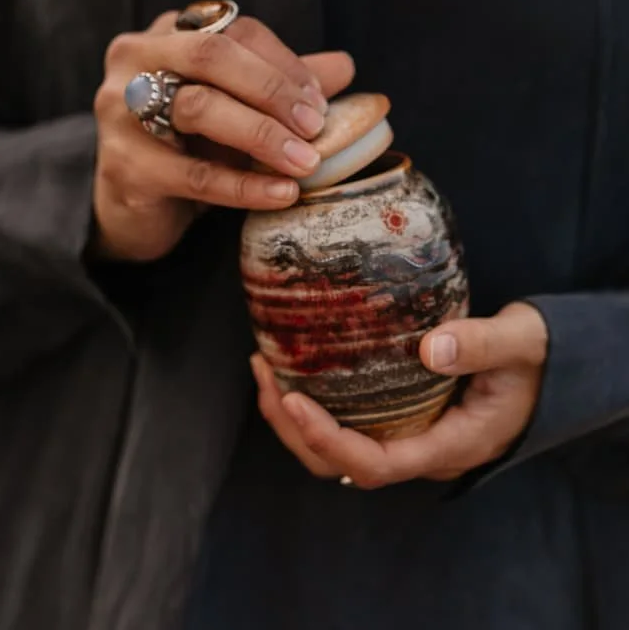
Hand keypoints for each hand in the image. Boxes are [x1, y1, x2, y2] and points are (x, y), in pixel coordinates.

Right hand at [93, 11, 354, 260]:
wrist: (135, 209)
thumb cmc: (189, 145)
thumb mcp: (239, 109)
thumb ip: (282, 84)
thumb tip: (345, 65)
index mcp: (168, 34)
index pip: (234, 29)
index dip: (283, 61)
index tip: (320, 98)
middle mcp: (135, 60)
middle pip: (210, 54)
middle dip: (272, 89)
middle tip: (316, 125)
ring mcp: (120, 111)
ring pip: (198, 108)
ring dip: (262, 134)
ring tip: (306, 161)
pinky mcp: (124, 166)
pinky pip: (194, 173)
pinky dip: (244, 185)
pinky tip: (282, 193)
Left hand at [252, 302, 547, 487]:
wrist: (544, 364)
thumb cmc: (534, 357)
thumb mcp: (518, 343)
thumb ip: (480, 345)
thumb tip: (429, 349)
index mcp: (450, 446)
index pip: (377, 464)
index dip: (327, 439)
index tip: (290, 400)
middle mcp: (421, 450)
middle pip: (341, 464)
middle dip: (292, 428)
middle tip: (263, 373)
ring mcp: (408, 436)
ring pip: (337, 450)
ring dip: (292, 417)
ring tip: (264, 366)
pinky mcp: (399, 417)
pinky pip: (347, 422)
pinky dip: (313, 401)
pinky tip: (294, 364)